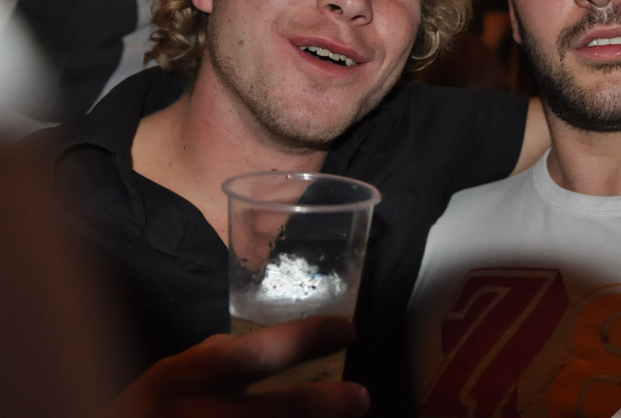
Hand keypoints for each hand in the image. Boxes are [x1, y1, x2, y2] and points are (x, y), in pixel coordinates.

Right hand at [106, 316, 369, 417]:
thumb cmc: (139, 415)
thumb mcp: (167, 377)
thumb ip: (212, 359)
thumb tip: (252, 342)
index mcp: (192, 379)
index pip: (263, 352)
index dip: (313, 338)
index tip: (349, 330)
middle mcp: (203, 417)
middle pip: (279, 412)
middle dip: (327, 405)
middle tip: (362, 397)